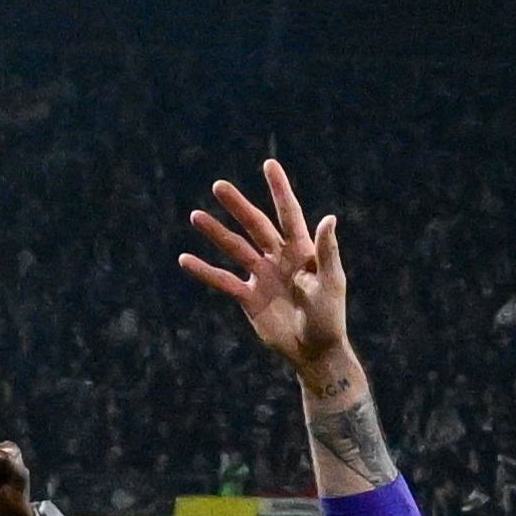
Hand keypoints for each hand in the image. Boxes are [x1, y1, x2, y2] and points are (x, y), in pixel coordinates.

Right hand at [180, 163, 359, 395]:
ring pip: (235, 248)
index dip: (280, 189)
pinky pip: (223, 281)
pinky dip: (204, 271)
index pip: (289, 214)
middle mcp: (279, 258)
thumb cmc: (330, 316)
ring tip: (195, 215)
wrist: (315, 351)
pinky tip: (184, 259)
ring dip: (216, 233)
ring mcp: (261, 276)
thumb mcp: (331, 282)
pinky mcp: (248, 298)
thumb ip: (327, 251)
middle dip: (238, 206)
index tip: (269, 164)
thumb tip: (329, 218)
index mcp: (302, 251)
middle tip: (218, 186)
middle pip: (256, 226)